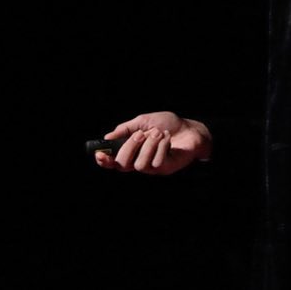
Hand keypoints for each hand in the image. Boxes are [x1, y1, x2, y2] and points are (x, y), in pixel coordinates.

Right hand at [94, 111, 211, 174]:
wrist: (191, 128)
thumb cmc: (168, 124)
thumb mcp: (144, 121)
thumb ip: (126, 129)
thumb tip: (107, 137)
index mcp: (133, 150)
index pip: (113, 161)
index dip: (104, 161)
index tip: (99, 154)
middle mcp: (140, 161)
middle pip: (122, 165)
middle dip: (129, 147)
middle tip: (141, 134)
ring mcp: (152, 167)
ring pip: (139, 164)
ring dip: (149, 145)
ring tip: (159, 133)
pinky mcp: (164, 168)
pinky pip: (156, 162)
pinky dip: (162, 146)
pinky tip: (168, 138)